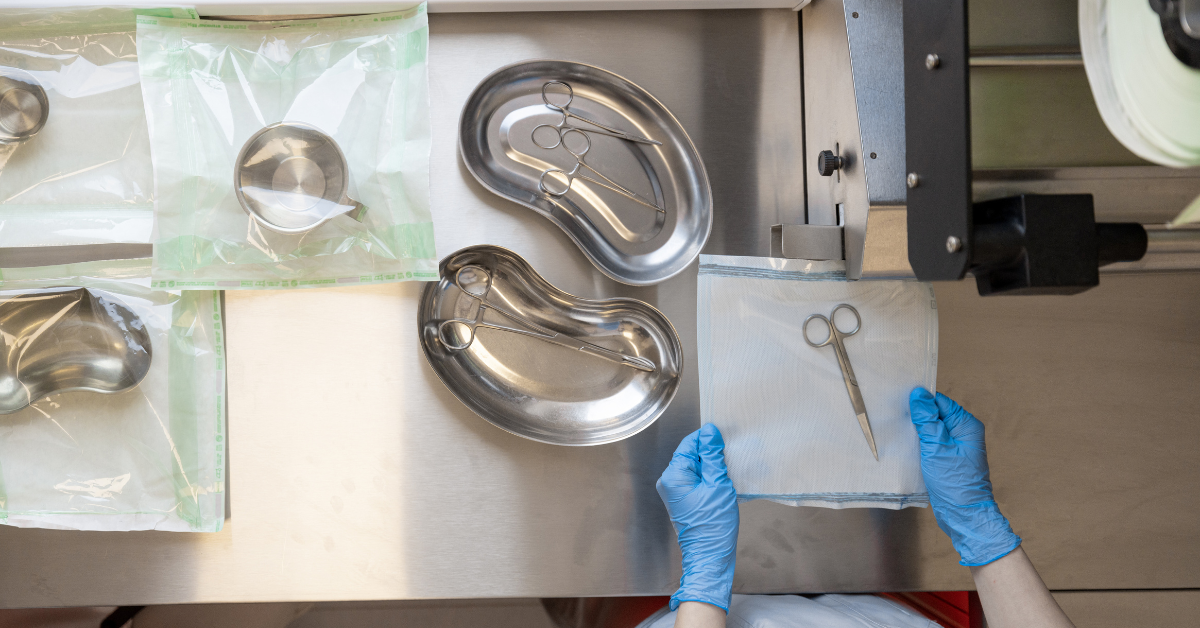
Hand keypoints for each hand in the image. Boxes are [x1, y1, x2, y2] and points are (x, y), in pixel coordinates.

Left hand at [656, 423, 738, 612]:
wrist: (710, 556)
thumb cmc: (713, 526)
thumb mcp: (718, 485)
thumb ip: (712, 456)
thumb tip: (709, 433)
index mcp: (673, 476)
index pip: (689, 444)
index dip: (707, 439)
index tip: (724, 437)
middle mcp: (669, 482)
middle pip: (690, 454)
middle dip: (710, 454)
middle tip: (730, 457)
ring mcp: (674, 492)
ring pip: (695, 467)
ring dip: (711, 467)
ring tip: (728, 471)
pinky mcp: (683, 500)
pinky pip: (695, 480)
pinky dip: (708, 478)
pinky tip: (722, 483)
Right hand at [910, 388, 1020, 565]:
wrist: (963, 515)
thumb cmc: (954, 482)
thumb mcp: (937, 448)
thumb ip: (927, 420)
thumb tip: (918, 395)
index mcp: (966, 425)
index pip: (940, 402)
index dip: (920, 402)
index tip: (900, 403)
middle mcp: (963, 432)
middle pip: (935, 414)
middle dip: (917, 416)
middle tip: (896, 418)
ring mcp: (955, 446)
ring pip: (931, 429)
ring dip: (916, 431)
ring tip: (899, 431)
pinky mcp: (947, 458)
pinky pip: (931, 442)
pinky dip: (919, 443)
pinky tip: (907, 446)